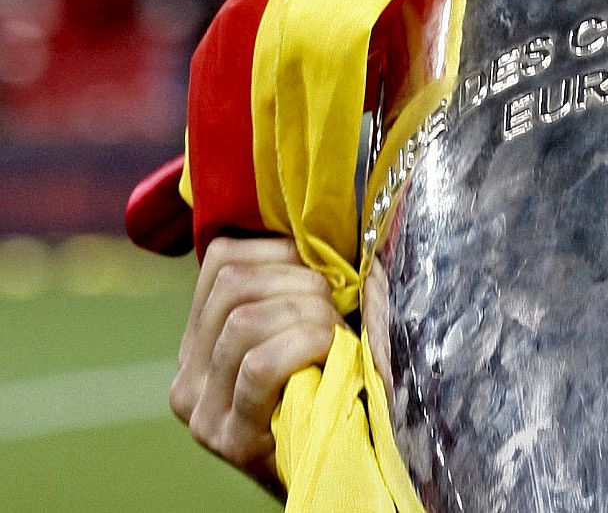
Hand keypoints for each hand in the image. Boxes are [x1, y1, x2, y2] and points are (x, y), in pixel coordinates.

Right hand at [170, 236, 340, 497]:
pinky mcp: (230, 438)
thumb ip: (290, 287)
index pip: (223, 257)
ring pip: (246, 320)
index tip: (319, 269)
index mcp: (200, 337)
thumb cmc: (332, 384)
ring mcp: (202, 410)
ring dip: (308, 314)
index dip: (282, 249)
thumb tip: (315, 223)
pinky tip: (330, 351)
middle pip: (235, 283)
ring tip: (335, 334)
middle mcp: (187, 374)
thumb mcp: (299, 329)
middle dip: (300, 281)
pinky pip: (260, 365)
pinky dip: (304, 345)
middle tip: (335, 306)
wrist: (337, 468)